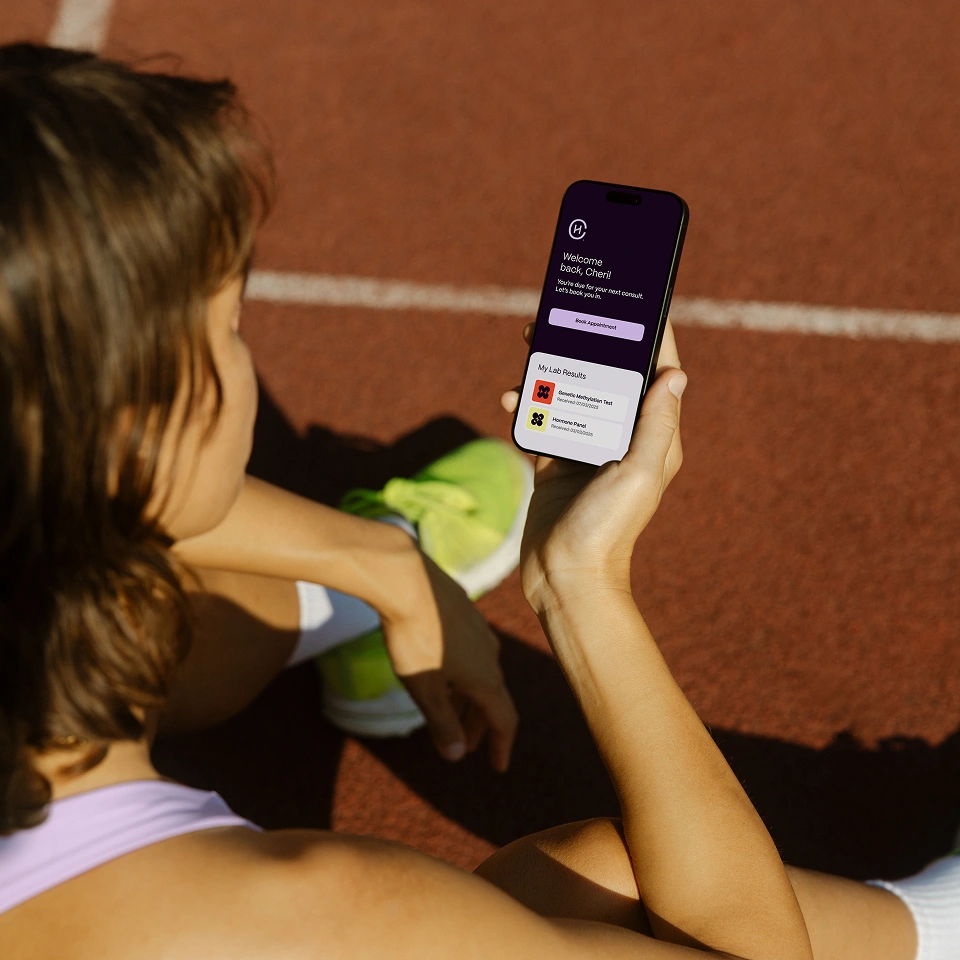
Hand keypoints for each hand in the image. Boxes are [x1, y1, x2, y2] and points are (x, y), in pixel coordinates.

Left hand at [380, 552, 517, 771]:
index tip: (497, 767)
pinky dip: (462, 671)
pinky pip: (471, 650)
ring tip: (449, 708)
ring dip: (470, 697)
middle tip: (464, 744)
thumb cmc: (413, 637)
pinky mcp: (464, 611)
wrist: (406, 580)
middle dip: (480, 725)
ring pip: (482, 672)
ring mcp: (479, 630)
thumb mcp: (424, 689)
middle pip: (493, 697)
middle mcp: (490, 654)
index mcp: (485, 678)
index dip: (502, 746)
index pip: (505, 719)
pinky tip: (441, 667)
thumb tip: (457, 755)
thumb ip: (442, 723)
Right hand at [501, 322, 684, 613]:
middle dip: (589, 343)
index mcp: (652, 437)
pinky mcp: (554, 461)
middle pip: (607, 376)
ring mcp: (586, 448)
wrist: (565, 574)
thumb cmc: (610, 528)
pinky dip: (526, 404)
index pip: (658, 375)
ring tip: (531, 342)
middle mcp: (621, 438)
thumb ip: (656, 423)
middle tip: (567, 314)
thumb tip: (676, 373)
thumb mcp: (640, 473)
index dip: (652, 337)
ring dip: (552, 367)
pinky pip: (541, 419)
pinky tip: (511, 399)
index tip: (640, 303)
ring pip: (571, 392)